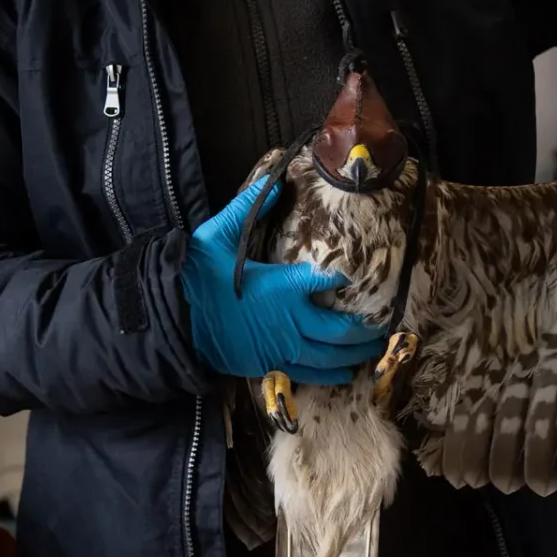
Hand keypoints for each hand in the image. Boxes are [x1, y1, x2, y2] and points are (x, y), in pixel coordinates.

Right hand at [182, 179, 385, 385]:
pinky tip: (342, 375)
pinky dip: (328, 375)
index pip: (325, 280)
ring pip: (329, 358)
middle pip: (339, 331)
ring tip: (372, 352)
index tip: (359, 274)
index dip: (345, 277)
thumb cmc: (194, 279)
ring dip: (353, 356)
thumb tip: (275, 180)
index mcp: (281, 287)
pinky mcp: (269, 367)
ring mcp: (281, 349)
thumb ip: (248, 208)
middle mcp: (289, 321)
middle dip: (364, 331)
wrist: (172, 323)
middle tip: (383, 326)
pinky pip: (307, 375)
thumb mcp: (217, 236)